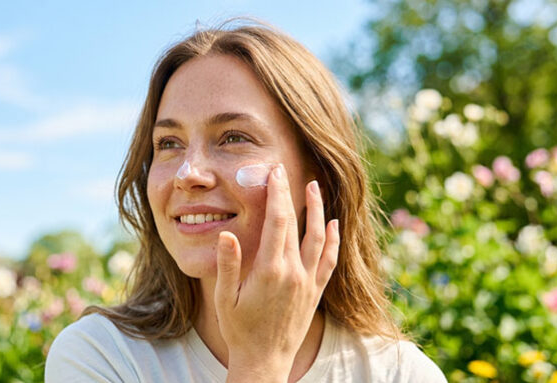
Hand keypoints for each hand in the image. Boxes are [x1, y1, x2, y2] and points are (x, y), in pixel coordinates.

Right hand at [214, 164, 340, 381]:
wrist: (265, 360)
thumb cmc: (239, 330)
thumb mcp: (223, 298)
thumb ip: (227, 264)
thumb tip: (227, 233)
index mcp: (270, 270)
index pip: (277, 221)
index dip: (276, 193)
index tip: (274, 173)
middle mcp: (293, 273)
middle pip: (296, 223)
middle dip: (291, 194)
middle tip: (286, 170)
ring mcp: (308, 282)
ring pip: (318, 237)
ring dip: (318, 210)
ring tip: (315, 187)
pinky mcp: (315, 291)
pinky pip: (329, 260)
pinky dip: (332, 240)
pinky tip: (333, 224)